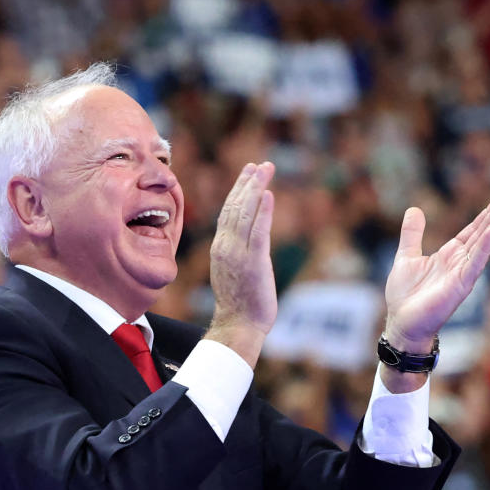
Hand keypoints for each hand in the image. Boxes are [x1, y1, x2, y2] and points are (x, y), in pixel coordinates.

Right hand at [206, 162, 276, 366]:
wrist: (237, 324)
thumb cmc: (239, 302)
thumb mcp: (233, 270)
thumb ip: (237, 251)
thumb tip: (247, 238)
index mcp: (220, 247)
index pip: (228, 212)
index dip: (238, 190)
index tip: (249, 172)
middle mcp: (226, 246)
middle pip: (236, 207)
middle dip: (248, 183)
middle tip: (260, 164)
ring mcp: (239, 253)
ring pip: (246, 214)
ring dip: (256, 189)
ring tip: (265, 170)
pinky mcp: (254, 262)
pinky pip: (258, 232)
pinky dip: (263, 212)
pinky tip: (269, 195)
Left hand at [384, 194, 489, 351]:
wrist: (402, 322)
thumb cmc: (405, 295)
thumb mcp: (406, 256)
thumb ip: (412, 234)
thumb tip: (414, 209)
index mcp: (448, 255)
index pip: (470, 232)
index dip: (483, 217)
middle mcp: (459, 263)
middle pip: (480, 235)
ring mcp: (462, 274)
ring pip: (482, 247)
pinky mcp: (460, 285)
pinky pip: (474, 264)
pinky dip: (484, 249)